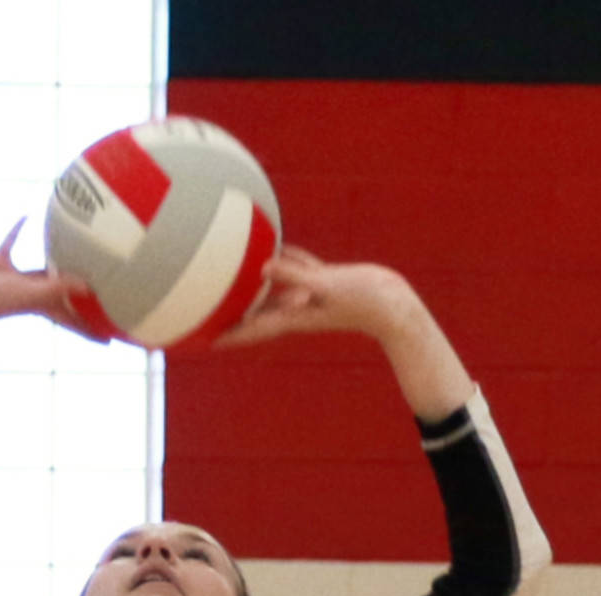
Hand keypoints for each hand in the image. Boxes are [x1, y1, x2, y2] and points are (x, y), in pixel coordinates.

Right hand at [0, 224, 96, 334]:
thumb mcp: (29, 293)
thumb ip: (58, 288)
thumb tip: (90, 288)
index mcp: (43, 307)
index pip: (74, 323)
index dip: (92, 333)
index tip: (111, 342)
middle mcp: (33, 295)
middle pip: (64, 299)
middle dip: (81, 302)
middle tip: (101, 297)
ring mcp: (16, 279)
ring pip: (42, 270)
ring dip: (56, 264)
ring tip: (72, 255)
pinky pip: (12, 242)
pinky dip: (18, 231)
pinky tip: (26, 217)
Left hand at [213, 249, 419, 349]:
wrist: (394, 305)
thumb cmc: (363, 300)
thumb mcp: (325, 285)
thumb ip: (294, 275)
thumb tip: (263, 266)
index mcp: (296, 316)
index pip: (255, 328)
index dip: (231, 335)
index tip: (206, 341)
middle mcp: (299, 309)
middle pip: (259, 314)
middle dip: (235, 315)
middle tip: (209, 313)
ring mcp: (312, 297)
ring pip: (275, 293)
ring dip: (255, 290)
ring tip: (234, 283)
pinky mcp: (325, 282)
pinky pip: (296, 271)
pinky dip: (283, 263)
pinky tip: (272, 249)